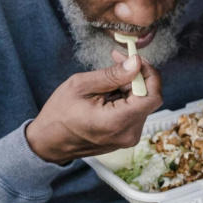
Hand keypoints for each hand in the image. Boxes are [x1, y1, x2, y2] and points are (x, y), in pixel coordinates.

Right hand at [26, 54, 163, 164]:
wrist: (49, 142)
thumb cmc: (59, 115)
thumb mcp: (80, 86)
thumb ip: (112, 75)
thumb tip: (136, 63)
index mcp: (117, 122)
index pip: (153, 96)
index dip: (149, 74)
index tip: (136, 59)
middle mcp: (129, 134)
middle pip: (148, 98)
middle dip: (136, 77)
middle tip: (117, 60)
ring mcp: (129, 138)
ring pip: (142, 104)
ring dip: (129, 87)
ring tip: (105, 83)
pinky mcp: (127, 137)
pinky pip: (135, 112)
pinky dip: (126, 98)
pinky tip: (107, 95)